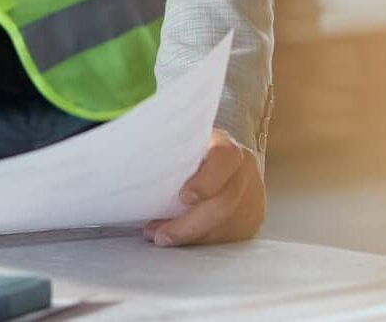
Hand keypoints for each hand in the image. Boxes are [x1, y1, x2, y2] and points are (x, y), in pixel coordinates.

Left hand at [143, 128, 263, 246]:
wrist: (230, 163)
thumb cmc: (198, 153)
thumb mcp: (188, 143)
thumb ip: (173, 151)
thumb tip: (134, 162)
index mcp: (228, 146)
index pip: (224, 159)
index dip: (206, 180)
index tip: (183, 197)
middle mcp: (245, 172)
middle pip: (223, 203)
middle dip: (188, 224)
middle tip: (159, 234)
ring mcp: (252, 199)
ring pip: (224, 226)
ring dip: (190, 237)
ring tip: (161, 237)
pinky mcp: (250, 222)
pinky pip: (226, 239)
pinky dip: (200, 241)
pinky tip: (180, 240)